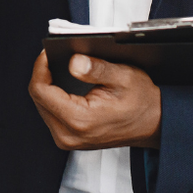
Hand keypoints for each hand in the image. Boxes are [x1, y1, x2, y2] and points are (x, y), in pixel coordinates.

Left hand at [28, 51, 161, 149]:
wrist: (154, 124)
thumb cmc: (142, 101)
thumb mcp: (123, 76)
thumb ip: (96, 68)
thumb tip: (73, 63)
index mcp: (79, 120)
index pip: (40, 91)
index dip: (40, 67)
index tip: (48, 53)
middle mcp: (69, 135)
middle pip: (38, 98)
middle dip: (44, 75)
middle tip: (54, 58)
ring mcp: (68, 140)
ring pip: (42, 105)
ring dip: (48, 86)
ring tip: (58, 69)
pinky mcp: (69, 139)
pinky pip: (50, 113)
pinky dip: (53, 97)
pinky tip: (63, 85)